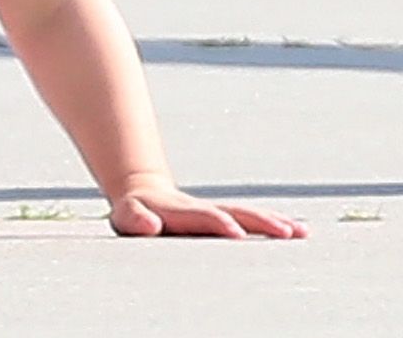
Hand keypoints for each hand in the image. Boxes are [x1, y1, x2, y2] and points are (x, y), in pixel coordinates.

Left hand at [106, 183, 305, 240]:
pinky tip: (299, 232)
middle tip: (285, 232)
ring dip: (274, 223)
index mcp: (182, 212)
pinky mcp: (227, 219)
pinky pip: (254, 221)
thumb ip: (136, 219)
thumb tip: (148, 223)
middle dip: (259, 221)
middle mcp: (206, 209)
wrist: (145, 195)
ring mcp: (219, 213)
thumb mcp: (128, 216)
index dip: (217, 223)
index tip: (235, 232)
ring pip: (250, 215)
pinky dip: (276, 225)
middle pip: (236, 212)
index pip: (202, 216)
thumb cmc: (136, 214)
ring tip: (300, 232)